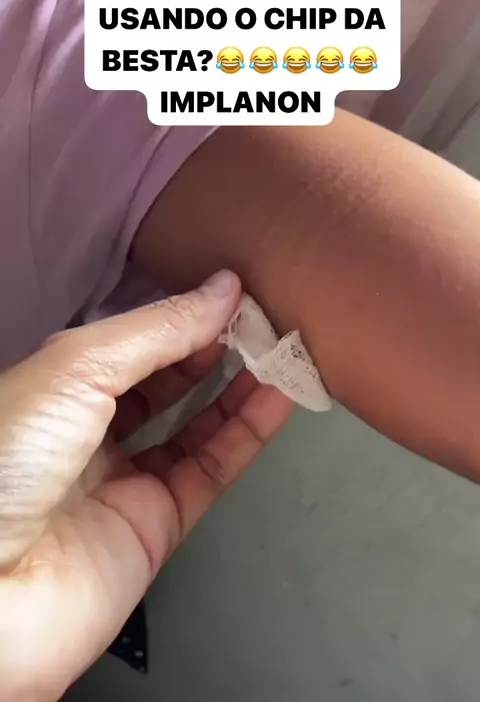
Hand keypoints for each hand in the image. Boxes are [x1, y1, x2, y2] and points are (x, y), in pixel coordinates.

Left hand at [0, 271, 292, 700]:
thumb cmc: (9, 461)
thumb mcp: (76, 370)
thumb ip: (157, 330)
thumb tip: (222, 290)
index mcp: (59, 386)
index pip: (134, 341)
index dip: (184, 316)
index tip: (235, 293)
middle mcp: (91, 430)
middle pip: (167, 380)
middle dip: (215, 347)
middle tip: (264, 322)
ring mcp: (125, 479)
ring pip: (196, 425)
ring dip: (240, 387)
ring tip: (282, 352)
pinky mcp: (157, 526)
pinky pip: (212, 469)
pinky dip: (248, 433)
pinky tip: (278, 398)